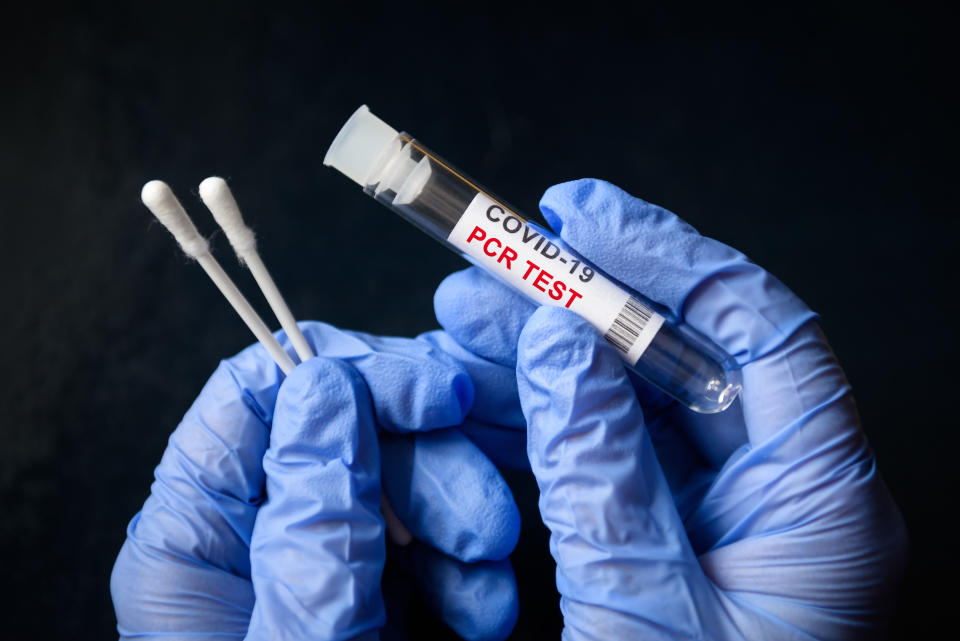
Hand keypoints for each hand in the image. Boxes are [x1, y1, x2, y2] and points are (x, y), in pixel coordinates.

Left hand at [111, 322, 519, 640]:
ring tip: (490, 582)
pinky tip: (486, 599)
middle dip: (427, 459)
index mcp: (194, 538)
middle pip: (339, 424)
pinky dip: (465, 555)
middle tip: (485, 522)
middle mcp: (251, 530)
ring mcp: (313, 551)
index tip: (436, 393)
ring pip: (394, 471)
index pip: (255, 395)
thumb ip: (314, 524)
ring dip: (459, 512)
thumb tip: (326, 393)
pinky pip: (422, 528)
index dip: (349, 374)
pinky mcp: (366, 581)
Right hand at [431, 179, 908, 639]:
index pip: (758, 328)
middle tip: (487, 271)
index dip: (666, 256)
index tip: (579, 217)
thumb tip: (562, 350)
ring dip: (542, 357)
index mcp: (817, 505)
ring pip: (629, 398)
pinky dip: (537, 421)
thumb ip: (604, 480)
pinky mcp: (664, 538)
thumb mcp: (647, 622)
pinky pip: (601, 453)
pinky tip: (481, 398)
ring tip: (459, 323)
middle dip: (576, 303)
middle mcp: (775, 494)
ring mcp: (716, 514)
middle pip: (681, 353)